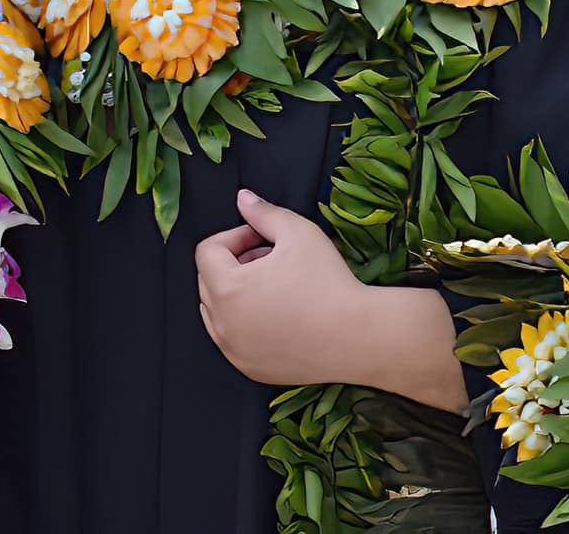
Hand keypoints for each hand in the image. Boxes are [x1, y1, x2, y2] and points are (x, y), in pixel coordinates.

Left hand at [195, 190, 467, 409]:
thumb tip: (242, 198)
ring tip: (276, 286)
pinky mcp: (250, 369)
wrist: (360, 337)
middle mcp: (222, 324)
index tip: (263, 238)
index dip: (235, 236)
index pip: (208, 251)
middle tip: (273, 259)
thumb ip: (263, 212)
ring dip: (237, 293)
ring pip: (217, 312)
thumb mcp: (298, 232)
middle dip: (235, 264)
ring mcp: (234, 351)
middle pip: (209, 280)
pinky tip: (280, 314)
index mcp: (226, 288)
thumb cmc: (330, 282)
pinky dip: (246, 324)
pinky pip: (233, 339)